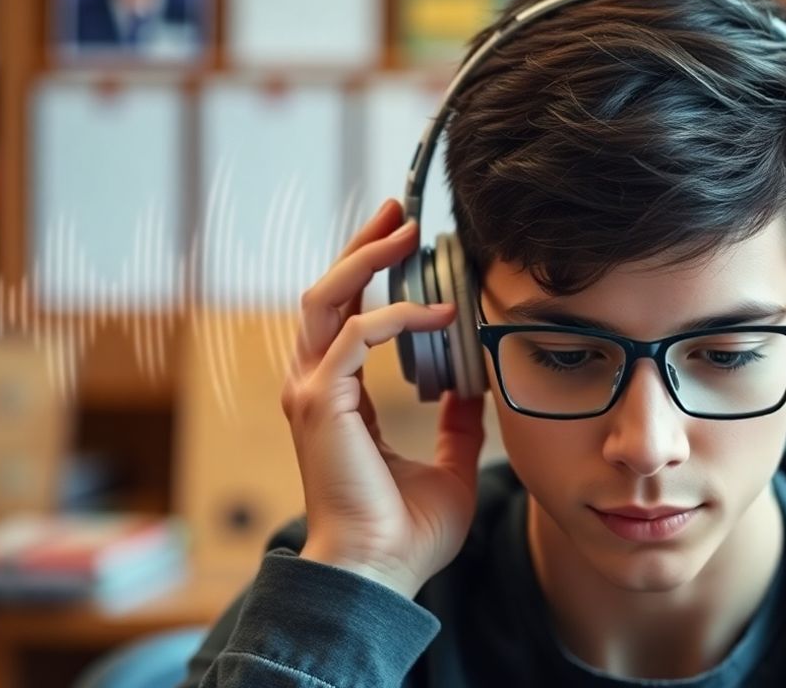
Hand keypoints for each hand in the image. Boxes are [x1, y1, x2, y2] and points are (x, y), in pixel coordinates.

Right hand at [282, 198, 485, 597]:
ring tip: (407, 230)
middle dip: (362, 246)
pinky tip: (440, 313)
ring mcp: (310, 393)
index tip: (408, 243)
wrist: (380, 574)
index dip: (374, 275)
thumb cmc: (406, 532)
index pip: (347, 317)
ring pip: (327, 300)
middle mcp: (314, 387)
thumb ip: (457, 425)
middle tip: (400, 212)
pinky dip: (397, 316)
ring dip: (366, 259)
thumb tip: (475, 391)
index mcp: (338, 398)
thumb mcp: (448, 466)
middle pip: (327, 294)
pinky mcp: (319, 403)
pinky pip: (355, 336)